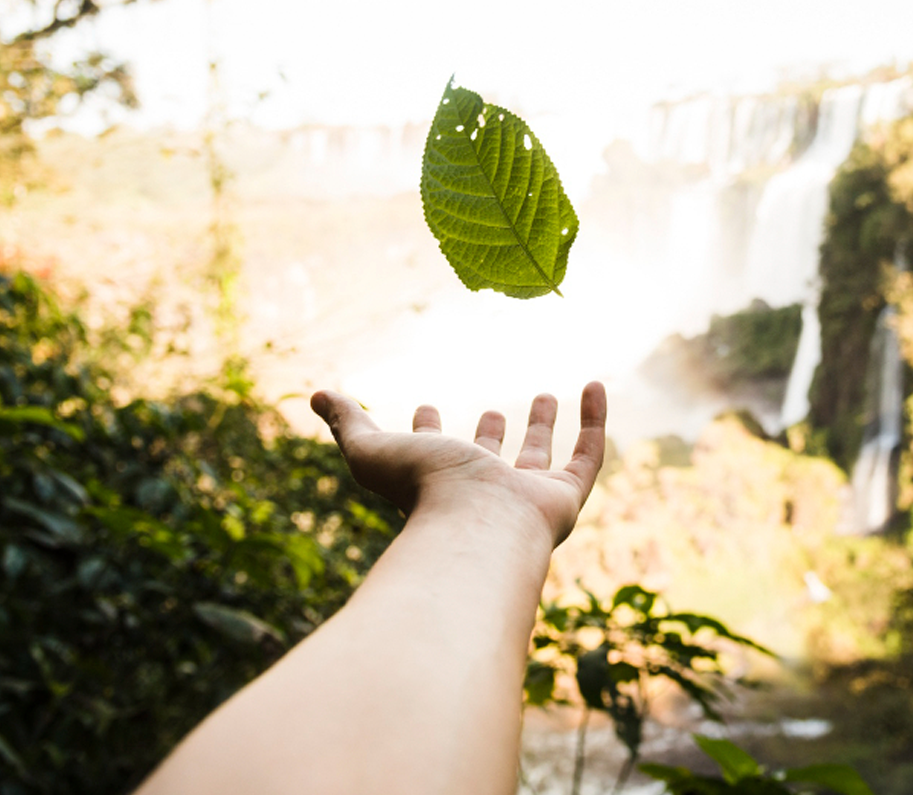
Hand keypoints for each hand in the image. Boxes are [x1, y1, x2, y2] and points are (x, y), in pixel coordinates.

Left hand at [310, 382, 605, 545]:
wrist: (474, 526)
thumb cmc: (420, 490)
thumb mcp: (371, 449)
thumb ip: (347, 423)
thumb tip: (317, 394)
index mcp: (436, 484)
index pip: (431, 457)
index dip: (426, 433)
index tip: (425, 406)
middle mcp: (481, 494)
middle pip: (488, 463)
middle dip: (491, 436)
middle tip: (494, 410)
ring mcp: (525, 499)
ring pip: (537, 461)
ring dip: (541, 428)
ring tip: (544, 393)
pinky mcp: (564, 499)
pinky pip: (588, 455)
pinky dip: (595, 420)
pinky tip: (595, 385)